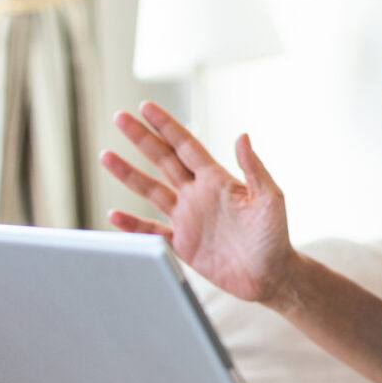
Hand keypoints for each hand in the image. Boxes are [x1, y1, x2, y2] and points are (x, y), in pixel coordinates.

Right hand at [98, 101, 293, 304]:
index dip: (166, 126)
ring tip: (105, 156)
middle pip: (163, 160)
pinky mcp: (183, 244)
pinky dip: (132, 224)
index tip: (145, 107)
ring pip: (151, 190)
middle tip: (120, 117)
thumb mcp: (270, 198)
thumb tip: (242, 135)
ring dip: (129, 174)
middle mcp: (198, 194)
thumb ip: (254, 168)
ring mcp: (188, 218)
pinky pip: (151, 231)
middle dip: (141, 139)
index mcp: (217, 180)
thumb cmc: (275, 236)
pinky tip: (113, 215)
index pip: (186, 146)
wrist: (271, 275)